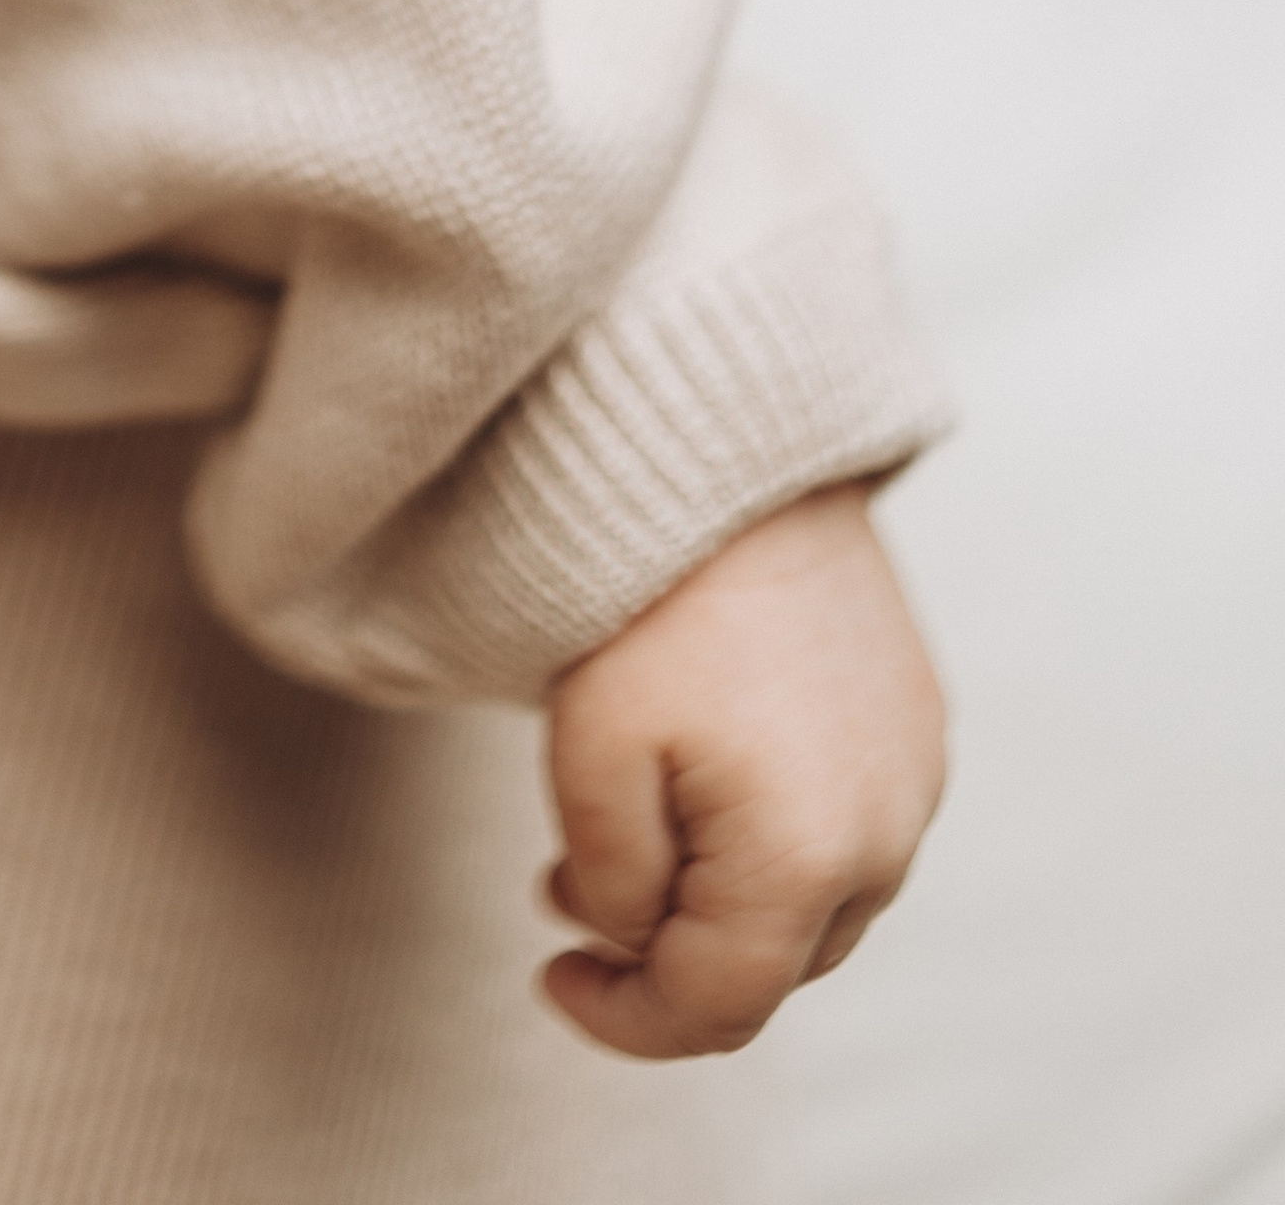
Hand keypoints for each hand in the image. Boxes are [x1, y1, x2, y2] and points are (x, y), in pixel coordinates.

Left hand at [542, 483, 945, 1058]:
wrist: (733, 448)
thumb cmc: (651, 595)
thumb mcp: (593, 757)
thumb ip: (620, 889)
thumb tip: (644, 936)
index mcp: (807, 860)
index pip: (718, 1009)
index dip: (625, 1020)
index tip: (551, 976)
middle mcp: (888, 834)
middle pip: (772, 965)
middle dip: (664, 955)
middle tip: (565, 896)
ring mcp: (916, 775)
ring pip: (814, 903)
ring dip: (717, 898)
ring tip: (615, 837)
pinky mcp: (919, 719)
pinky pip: (846, 825)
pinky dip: (768, 837)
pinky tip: (695, 774)